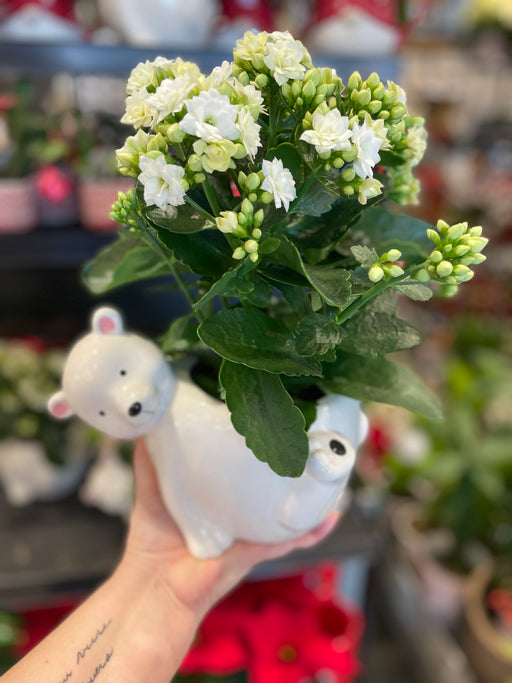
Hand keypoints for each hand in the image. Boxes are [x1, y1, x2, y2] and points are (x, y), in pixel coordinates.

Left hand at [124, 439, 339, 618]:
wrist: (154, 588)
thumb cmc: (152, 542)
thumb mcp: (152, 490)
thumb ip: (151, 459)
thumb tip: (147, 421)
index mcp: (218, 496)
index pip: (241, 468)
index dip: (255, 448)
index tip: (269, 421)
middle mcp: (239, 514)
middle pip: (271, 488)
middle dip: (292, 469)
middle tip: (311, 441)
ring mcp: (250, 533)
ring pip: (287, 512)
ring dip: (310, 497)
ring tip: (330, 475)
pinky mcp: (253, 552)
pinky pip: (288, 540)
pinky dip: (311, 531)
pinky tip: (328, 518)